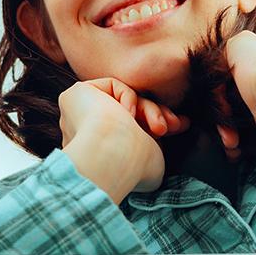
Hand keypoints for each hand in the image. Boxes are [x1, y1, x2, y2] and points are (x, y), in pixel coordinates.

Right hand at [59, 78, 187, 202]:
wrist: (112, 157)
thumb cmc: (132, 168)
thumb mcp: (151, 161)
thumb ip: (152, 148)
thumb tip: (159, 142)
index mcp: (103, 152)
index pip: (132, 131)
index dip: (156, 126)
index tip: (179, 127)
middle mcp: (88, 134)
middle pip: (130, 114)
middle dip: (157, 115)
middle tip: (175, 125)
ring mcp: (80, 115)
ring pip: (124, 101)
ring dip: (149, 110)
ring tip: (160, 127)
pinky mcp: (76, 95)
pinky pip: (112, 86)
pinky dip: (127, 96)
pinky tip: (126, 113)